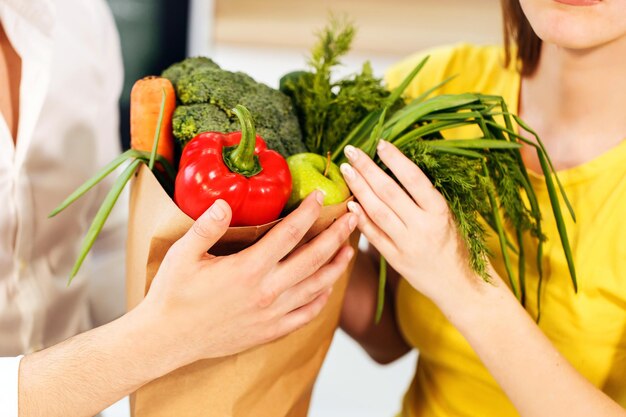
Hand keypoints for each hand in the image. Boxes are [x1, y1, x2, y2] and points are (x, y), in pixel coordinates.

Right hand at [141, 190, 355, 366]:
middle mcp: (267, 291)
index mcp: (248, 268)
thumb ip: (206, 227)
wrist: (167, 340)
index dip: (310, 212)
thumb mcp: (182, 254)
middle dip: (336, 235)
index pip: (290, 233)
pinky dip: (322, 299)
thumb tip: (223, 202)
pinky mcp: (270, 332)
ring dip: (337, 266)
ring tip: (350, 250)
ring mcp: (272, 314)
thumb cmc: (173, 294)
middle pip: (313, 258)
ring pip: (316, 287)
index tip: (323, 196)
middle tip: (353, 217)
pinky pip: (306, 314)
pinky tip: (327, 287)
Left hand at [339, 141, 480, 306]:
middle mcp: (423, 227)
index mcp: (440, 211)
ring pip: (377, 212)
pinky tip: (349, 203)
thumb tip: (397, 165)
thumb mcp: (450, 215)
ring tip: (346, 170)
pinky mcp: (395, 260)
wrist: (460, 285)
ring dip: (359, 189)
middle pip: (389, 193)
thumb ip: (426, 196)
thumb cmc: (457, 243)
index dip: (395, 159)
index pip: (414, 179)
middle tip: (351, 150)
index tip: (379, 143)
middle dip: (367, 169)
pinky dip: (360, 218)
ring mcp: (407, 244)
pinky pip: (374, 236)